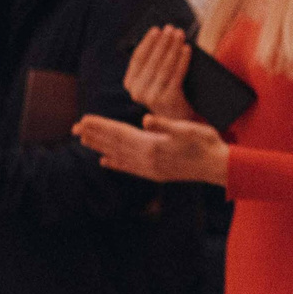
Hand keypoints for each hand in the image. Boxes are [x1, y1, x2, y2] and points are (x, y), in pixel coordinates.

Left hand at [73, 112, 228, 185]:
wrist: (218, 167)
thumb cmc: (206, 144)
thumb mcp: (188, 129)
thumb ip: (165, 125)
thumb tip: (146, 119)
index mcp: (152, 146)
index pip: (120, 133)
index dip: (101, 126)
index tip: (84, 119)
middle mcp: (147, 160)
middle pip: (114, 145)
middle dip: (94, 135)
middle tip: (74, 128)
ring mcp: (150, 169)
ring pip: (118, 156)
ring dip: (100, 147)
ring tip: (83, 140)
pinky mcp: (155, 174)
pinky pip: (129, 168)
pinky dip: (115, 163)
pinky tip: (105, 162)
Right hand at [124, 25, 197, 120]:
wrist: (178, 120)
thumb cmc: (167, 93)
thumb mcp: (155, 79)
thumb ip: (153, 63)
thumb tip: (163, 37)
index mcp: (130, 84)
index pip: (137, 58)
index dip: (148, 42)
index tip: (156, 29)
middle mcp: (137, 92)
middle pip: (151, 60)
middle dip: (163, 42)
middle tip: (171, 28)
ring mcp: (152, 97)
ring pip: (164, 66)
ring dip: (173, 48)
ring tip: (180, 35)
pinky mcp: (167, 100)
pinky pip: (176, 75)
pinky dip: (182, 60)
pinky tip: (187, 49)